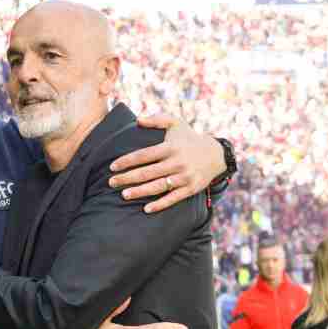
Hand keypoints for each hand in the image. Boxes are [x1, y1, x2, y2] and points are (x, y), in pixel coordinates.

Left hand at [108, 115, 224, 212]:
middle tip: (111, 182)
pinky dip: (160, 204)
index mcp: (170, 148)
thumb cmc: (189, 138)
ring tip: (124, 195)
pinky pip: (173, 198)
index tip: (112, 167)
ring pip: (158, 186)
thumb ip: (157, 119)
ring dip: (140, 191)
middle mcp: (177, 162)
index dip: (127, 161)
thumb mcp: (176, 123)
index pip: (144, 155)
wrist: (216, 154)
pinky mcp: (191, 188)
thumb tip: (137, 120)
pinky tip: (146, 209)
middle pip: (148, 172)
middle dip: (128, 178)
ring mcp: (184, 177)